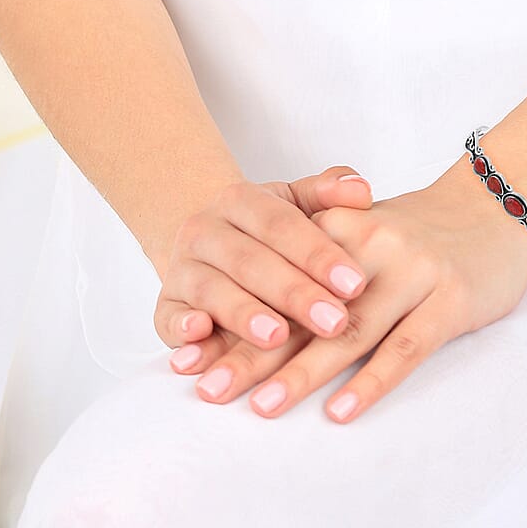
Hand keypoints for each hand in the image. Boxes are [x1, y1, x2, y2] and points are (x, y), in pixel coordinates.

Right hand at [153, 166, 376, 359]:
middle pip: (250, 262)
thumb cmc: (266, 232)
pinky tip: (201, 336)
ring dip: (244, 315)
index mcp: (239, 200)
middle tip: (334, 323)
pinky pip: (168, 319)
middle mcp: (204, 231)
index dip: (318, 255)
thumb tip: (361, 190)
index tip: (356, 285)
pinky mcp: (165, 307)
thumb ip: (327, 195)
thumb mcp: (296, 204)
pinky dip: (182, 329)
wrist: (206, 243)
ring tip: (278, 337)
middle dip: (293, 294)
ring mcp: (181, 269)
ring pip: (212, 290)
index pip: (281, 225)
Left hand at [173, 160, 526, 421]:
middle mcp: (367, 249)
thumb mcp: (356, 235)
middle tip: (209, 391)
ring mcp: (411, 275)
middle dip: (249, 353)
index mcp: (335, 231)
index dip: (230, 325)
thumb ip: (307, 274)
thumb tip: (243, 328)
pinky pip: (404, 348)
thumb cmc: (415, 237)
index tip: (188, 363)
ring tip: (260, 407)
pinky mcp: (449, 302)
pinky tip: (339, 412)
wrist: (496, 208)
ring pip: (346, 332)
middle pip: (299, 311)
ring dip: (301, 372)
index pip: (271, 286)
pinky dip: (370, 382)